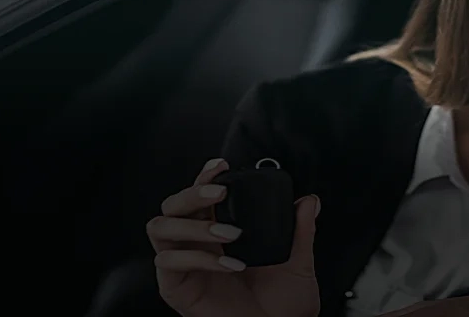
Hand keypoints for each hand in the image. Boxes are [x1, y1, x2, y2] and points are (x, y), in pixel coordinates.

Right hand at [147, 158, 320, 316]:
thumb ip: (302, 230)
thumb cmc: (282, 306)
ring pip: (160, 226)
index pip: (200, 196)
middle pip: (172, 204)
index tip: (221, 166)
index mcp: (218, 231)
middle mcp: (196, 243)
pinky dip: (199, 258)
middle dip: (192, 192)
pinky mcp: (175, 287)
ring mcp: (183, 264)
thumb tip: (309, 201)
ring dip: (193, 224)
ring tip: (228, 233)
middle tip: (221, 193)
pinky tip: (228, 264)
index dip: (204, 176)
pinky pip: (169, 261)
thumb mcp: (299, 262)